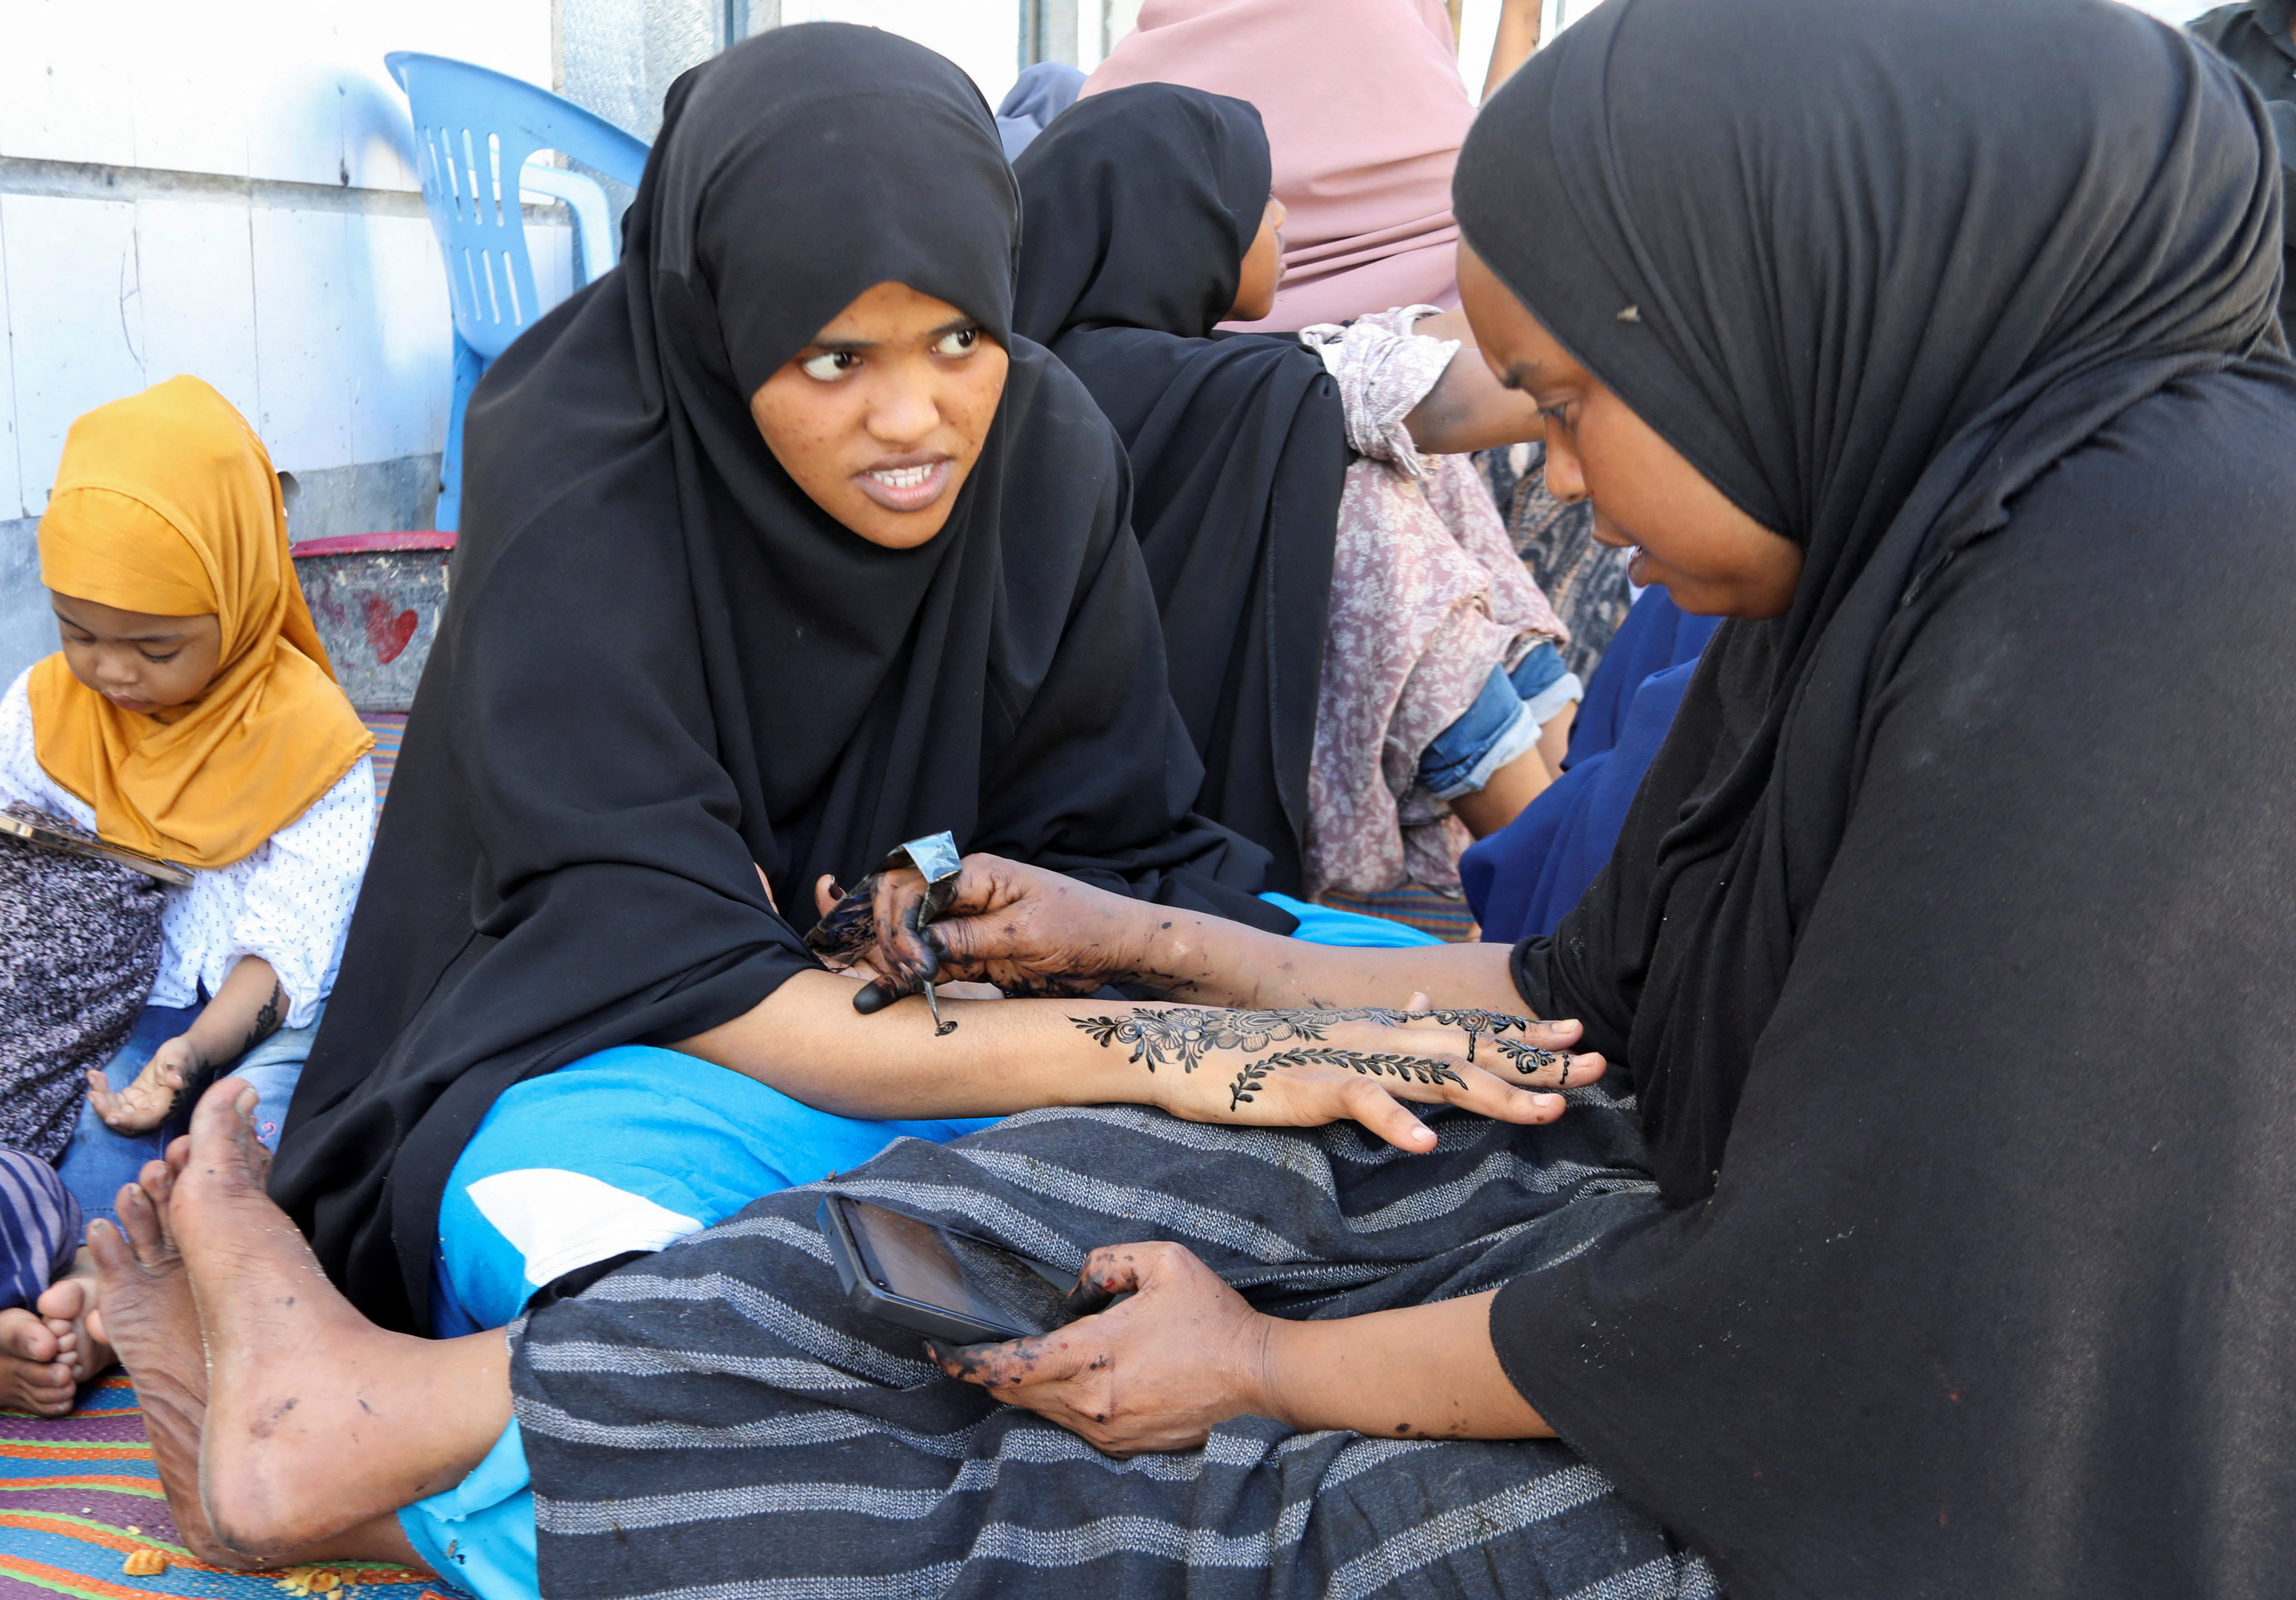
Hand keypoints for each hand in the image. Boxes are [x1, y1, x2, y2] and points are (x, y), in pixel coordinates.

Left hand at [87, 1037, 203, 1134]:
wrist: (185, 1052)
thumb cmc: (185, 1054)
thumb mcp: (180, 1058)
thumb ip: (177, 1070)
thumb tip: (177, 1082)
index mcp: (167, 1105)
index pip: (146, 1120)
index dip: (128, 1121)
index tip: (110, 1116)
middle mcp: (153, 1110)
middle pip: (126, 1122)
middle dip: (106, 1111)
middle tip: (93, 1094)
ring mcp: (141, 1105)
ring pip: (116, 1113)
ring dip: (101, 1101)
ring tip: (94, 1077)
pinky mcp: (133, 1097)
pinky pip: (113, 1101)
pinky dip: (102, 1091)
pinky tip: (95, 1075)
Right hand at [838, 854, 1149, 1009]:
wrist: (1116, 947)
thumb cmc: (1083, 928)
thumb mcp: (1028, 934)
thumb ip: (972, 938)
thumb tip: (923, 945)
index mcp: (976, 874)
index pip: (915, 887)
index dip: (904, 925)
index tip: (917, 963)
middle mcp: (963, 893)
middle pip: (899, 901)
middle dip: (891, 936)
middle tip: (908, 974)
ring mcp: (964, 922)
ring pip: (908, 932)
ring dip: (894, 958)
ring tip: (897, 988)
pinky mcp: (969, 952)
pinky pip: (928, 960)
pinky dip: (906, 976)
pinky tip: (883, 996)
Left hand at [931, 1241, 1269, 1456]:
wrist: (1257, 1377)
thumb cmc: (1212, 1319)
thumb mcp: (1164, 1262)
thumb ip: (1107, 1261)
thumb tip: (1077, 1287)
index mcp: (1094, 1355)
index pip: (1010, 1366)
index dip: (967, 1361)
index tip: (940, 1351)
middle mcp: (1092, 1402)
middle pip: (1016, 1393)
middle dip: (987, 1373)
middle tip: (967, 1351)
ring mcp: (1106, 1430)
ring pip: (1040, 1410)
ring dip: (1022, 1387)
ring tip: (1013, 1361)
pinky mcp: (1122, 1443)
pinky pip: (1070, 1422)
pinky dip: (1055, 1401)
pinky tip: (1064, 1380)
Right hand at [1071, 998, 1602, 1151]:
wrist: (1193, 1050)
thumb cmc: (1263, 1055)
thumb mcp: (1334, 1042)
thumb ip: (1383, 1029)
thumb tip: (1419, 1004)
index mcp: (1385, 1033)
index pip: (1468, 1032)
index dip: (1526, 1037)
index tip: (1581, 1039)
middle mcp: (1378, 1039)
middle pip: (1470, 1050)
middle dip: (1535, 1063)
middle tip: (1595, 1067)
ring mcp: (1348, 1061)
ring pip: (1432, 1074)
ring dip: (1492, 1095)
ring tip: (1544, 1115)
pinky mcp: (1311, 1085)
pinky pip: (1360, 1102)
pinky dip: (1395, 1121)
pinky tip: (1428, 1144)